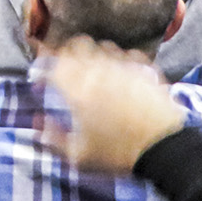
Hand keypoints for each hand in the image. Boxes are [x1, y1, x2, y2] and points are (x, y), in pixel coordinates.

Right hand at [37, 37, 189, 171]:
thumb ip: (53, 139)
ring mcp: (123, 67)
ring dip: (97, 55)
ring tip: (98, 70)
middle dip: (70, 54)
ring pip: (104, 46)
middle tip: (70, 68)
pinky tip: (123, 74)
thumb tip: (39, 123)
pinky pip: (129, 54)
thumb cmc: (118, 153)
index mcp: (76, 89)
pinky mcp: (145, 69)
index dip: (44, 66)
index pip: (52, 62)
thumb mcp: (79, 155)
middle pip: (77, 45)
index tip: (44, 76)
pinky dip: (123, 61)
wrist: (163, 148)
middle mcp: (97, 71)